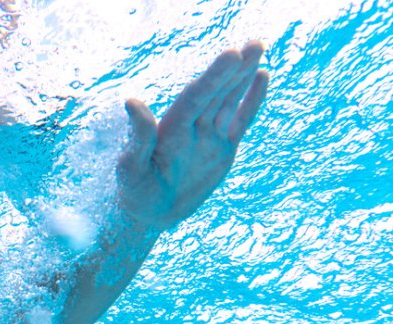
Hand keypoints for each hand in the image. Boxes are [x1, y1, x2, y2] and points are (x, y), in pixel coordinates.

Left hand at [117, 41, 268, 230]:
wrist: (149, 212)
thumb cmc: (134, 191)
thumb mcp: (131, 168)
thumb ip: (138, 137)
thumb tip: (131, 101)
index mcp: (171, 127)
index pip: (195, 98)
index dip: (213, 77)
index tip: (231, 54)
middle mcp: (191, 126)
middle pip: (215, 92)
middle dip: (233, 69)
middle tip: (253, 43)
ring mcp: (209, 134)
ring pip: (229, 100)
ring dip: (243, 75)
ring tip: (257, 47)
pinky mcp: (223, 147)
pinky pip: (240, 119)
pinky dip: (251, 100)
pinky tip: (261, 75)